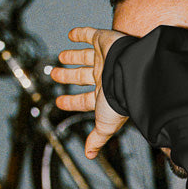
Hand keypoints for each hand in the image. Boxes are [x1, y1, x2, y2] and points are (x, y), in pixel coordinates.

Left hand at [51, 26, 127, 157]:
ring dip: (71, 57)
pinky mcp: (104, 40)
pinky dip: (80, 33)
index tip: (59, 102)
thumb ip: (98, 138)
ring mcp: (103, 58)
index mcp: (103, 95)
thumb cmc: (121, 99)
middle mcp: (103, 76)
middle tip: (55, 75)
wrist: (131, 73)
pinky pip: (90, 34)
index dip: (70, 101)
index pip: (83, 100)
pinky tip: (70, 34)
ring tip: (60, 57)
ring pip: (84, 57)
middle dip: (67, 77)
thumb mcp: (105, 124)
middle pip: (81, 77)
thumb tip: (90, 155)